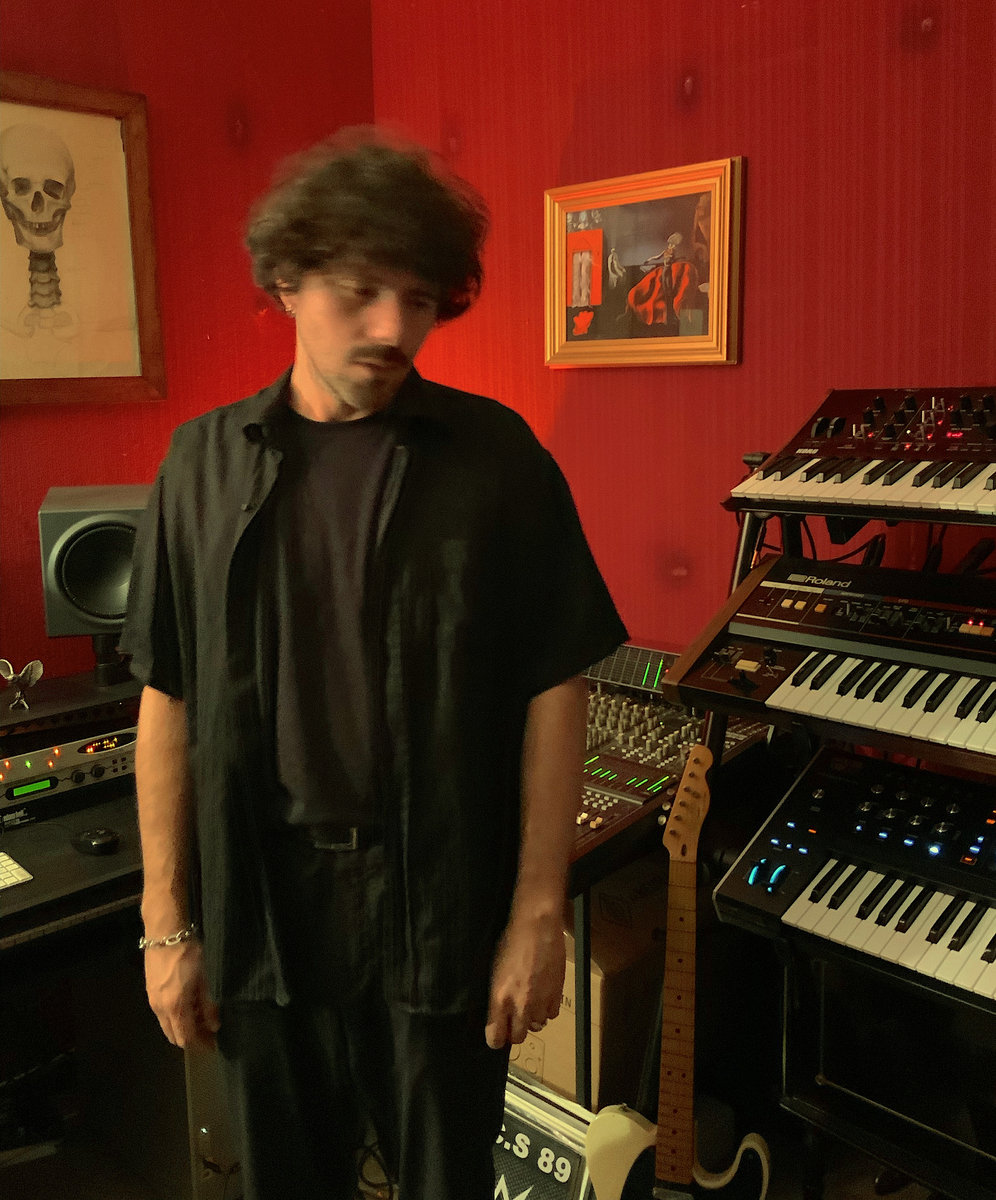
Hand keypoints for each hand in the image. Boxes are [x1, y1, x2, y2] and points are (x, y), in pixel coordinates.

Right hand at [144, 938, 219, 1049]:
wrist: (164, 934)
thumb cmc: (188, 954)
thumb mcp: (203, 978)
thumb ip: (207, 1004)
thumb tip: (213, 1026)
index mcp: (175, 1007)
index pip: (186, 1037)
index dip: (200, 1044)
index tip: (213, 1045)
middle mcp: (160, 1009)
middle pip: (173, 1036)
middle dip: (191, 1039)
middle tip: (207, 1034)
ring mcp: (152, 1001)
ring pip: (167, 1025)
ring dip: (182, 1028)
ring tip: (200, 1020)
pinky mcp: (150, 993)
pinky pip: (162, 1015)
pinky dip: (175, 1018)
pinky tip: (188, 1008)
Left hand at [485, 910, 564, 1048]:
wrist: (537, 927)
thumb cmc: (510, 941)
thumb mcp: (494, 970)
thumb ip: (496, 996)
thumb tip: (497, 1012)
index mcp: (500, 998)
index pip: (495, 1037)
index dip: (495, 1038)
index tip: (495, 1033)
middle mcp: (520, 1005)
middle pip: (518, 1037)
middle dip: (513, 1031)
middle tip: (512, 1019)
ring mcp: (540, 1001)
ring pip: (537, 1026)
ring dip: (532, 1018)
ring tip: (529, 1003)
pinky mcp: (557, 993)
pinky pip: (552, 1014)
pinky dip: (547, 1008)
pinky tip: (542, 995)